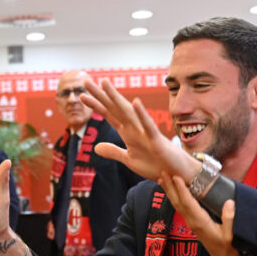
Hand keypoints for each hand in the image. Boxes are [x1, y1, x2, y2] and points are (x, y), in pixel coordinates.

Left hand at [81, 78, 197, 180]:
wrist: (175, 174)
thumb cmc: (155, 165)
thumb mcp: (129, 160)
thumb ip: (113, 152)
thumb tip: (96, 147)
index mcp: (128, 132)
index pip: (108, 115)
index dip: (95, 106)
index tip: (81, 96)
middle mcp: (135, 128)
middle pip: (114, 109)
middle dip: (101, 95)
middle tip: (86, 81)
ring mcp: (145, 132)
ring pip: (127, 112)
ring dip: (116, 98)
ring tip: (105, 83)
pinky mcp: (156, 139)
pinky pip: (148, 126)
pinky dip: (142, 114)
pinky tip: (135, 102)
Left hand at [161, 172, 241, 255]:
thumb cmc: (227, 245)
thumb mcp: (231, 233)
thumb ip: (230, 218)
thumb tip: (230, 202)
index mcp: (200, 222)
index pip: (188, 203)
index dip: (181, 190)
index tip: (175, 177)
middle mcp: (192, 221)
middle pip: (177, 202)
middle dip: (169, 187)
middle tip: (163, 173)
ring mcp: (190, 222)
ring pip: (177, 204)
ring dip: (169, 191)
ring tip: (162, 178)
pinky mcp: (191, 222)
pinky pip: (180, 207)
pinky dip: (174, 197)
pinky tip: (171, 190)